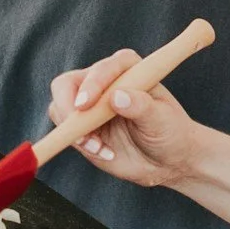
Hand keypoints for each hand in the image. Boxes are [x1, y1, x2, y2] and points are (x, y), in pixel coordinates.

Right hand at [48, 50, 203, 187]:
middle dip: (68, 107)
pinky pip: (65, 131)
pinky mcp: (81, 126)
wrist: (167, 159)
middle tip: (80, 132)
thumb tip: (117, 96)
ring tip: (99, 148)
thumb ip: (141, 106)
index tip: (86, 105)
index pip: (101, 69)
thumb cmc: (170, 132)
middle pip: (66, 84)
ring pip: (59, 108)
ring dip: (74, 131)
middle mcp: (103, 81)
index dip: (91, 85)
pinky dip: (78, 143)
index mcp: (127, 69)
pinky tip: (103, 151)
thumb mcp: (162, 119)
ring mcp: (89, 104)